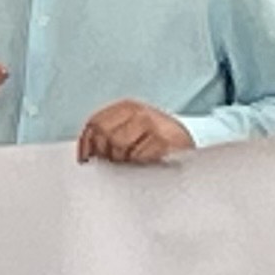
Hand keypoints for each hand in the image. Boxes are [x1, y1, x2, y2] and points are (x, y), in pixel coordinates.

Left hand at [76, 100, 192, 166]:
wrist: (189, 150)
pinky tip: (147, 167)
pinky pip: (139, 158)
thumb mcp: (132, 133)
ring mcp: (154, 124)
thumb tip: (86, 154)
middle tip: (117, 165)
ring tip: (135, 166)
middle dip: (106, 155)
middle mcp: (140, 111)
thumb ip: (108, 136)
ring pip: (120, 147)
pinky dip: (139, 167)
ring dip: (124, 163)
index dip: (87, 144)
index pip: (95, 123)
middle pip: (105, 135)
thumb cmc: (156, 145)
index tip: (87, 160)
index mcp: (127, 108)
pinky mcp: (165, 140)